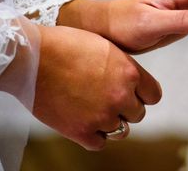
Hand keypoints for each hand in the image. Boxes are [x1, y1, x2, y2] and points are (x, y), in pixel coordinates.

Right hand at [33, 25, 161, 149]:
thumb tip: (130, 80)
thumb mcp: (107, 47)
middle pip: (138, 113)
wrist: (34, 57)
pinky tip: (85, 122)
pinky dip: (94, 136)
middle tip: (109, 99)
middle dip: (126, 108)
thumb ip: (123, 67)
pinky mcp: (80, 131)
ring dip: (111, 122)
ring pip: (121, 130)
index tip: (135, 94)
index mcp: (130, 73)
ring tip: (96, 110)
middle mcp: (120, 96)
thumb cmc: (66, 45)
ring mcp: (101, 116)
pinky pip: (99, 143)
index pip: (153, 95)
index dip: (143, 94)